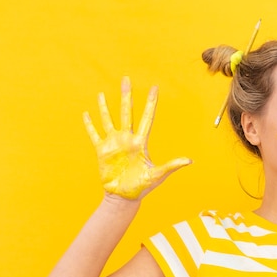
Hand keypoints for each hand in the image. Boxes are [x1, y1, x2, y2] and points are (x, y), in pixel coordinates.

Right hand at [83, 77, 190, 199]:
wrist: (124, 198)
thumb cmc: (142, 187)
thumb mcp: (158, 175)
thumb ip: (171, 166)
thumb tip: (190, 161)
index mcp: (141, 142)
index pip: (147, 117)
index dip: (150, 103)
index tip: (154, 88)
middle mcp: (127, 138)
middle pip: (126, 112)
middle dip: (126, 95)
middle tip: (125, 79)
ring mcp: (114, 143)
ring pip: (109, 119)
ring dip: (105, 107)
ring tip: (101, 93)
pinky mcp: (102, 151)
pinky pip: (94, 134)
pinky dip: (90, 124)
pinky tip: (86, 114)